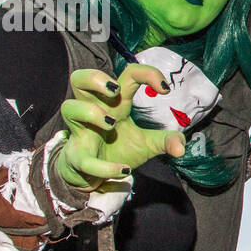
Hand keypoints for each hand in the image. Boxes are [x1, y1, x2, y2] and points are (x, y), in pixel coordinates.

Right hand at [56, 64, 185, 190]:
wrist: (94, 176)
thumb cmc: (117, 149)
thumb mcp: (146, 144)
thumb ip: (165, 141)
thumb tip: (181, 147)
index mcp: (116, 104)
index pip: (127, 75)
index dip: (147, 74)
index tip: (164, 89)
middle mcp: (95, 111)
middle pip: (79, 79)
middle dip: (94, 78)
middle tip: (115, 91)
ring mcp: (81, 132)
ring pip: (69, 108)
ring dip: (90, 112)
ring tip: (111, 124)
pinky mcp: (77, 157)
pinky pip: (83, 158)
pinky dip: (104, 167)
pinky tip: (124, 170)